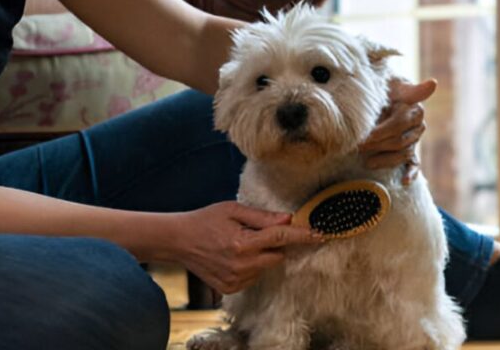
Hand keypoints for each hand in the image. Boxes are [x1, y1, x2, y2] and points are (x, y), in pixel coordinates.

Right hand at [172, 201, 321, 294]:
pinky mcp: (231, 289)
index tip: (320, 234)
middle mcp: (241, 266)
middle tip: (256, 232)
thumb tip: (288, 219)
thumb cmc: (206, 220)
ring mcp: (235, 280)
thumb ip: (262, 217)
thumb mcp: (233, 209)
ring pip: (266, 267)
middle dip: (274, 244)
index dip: (302, 235)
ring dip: (261, 255)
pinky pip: (254, 276)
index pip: (281, 238)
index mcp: (242, 243)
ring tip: (238, 243)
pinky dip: (251, 266)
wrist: (179, 241)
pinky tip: (233, 256)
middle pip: (277, 255)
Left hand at [360, 78, 435, 184]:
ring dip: (385, 160)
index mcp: (416, 111)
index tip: (365, 135)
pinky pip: (414, 164)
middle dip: (377, 146)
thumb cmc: (386, 87)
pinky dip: (411, 173)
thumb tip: (433, 83)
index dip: (381, 131)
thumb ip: (412, 88)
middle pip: (399, 142)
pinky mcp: (411, 150)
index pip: (398, 124)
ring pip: (403, 155)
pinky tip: (405, 182)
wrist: (383, 93)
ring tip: (367, 162)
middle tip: (359, 147)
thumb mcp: (394, 84)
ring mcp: (415, 140)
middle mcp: (418, 127)